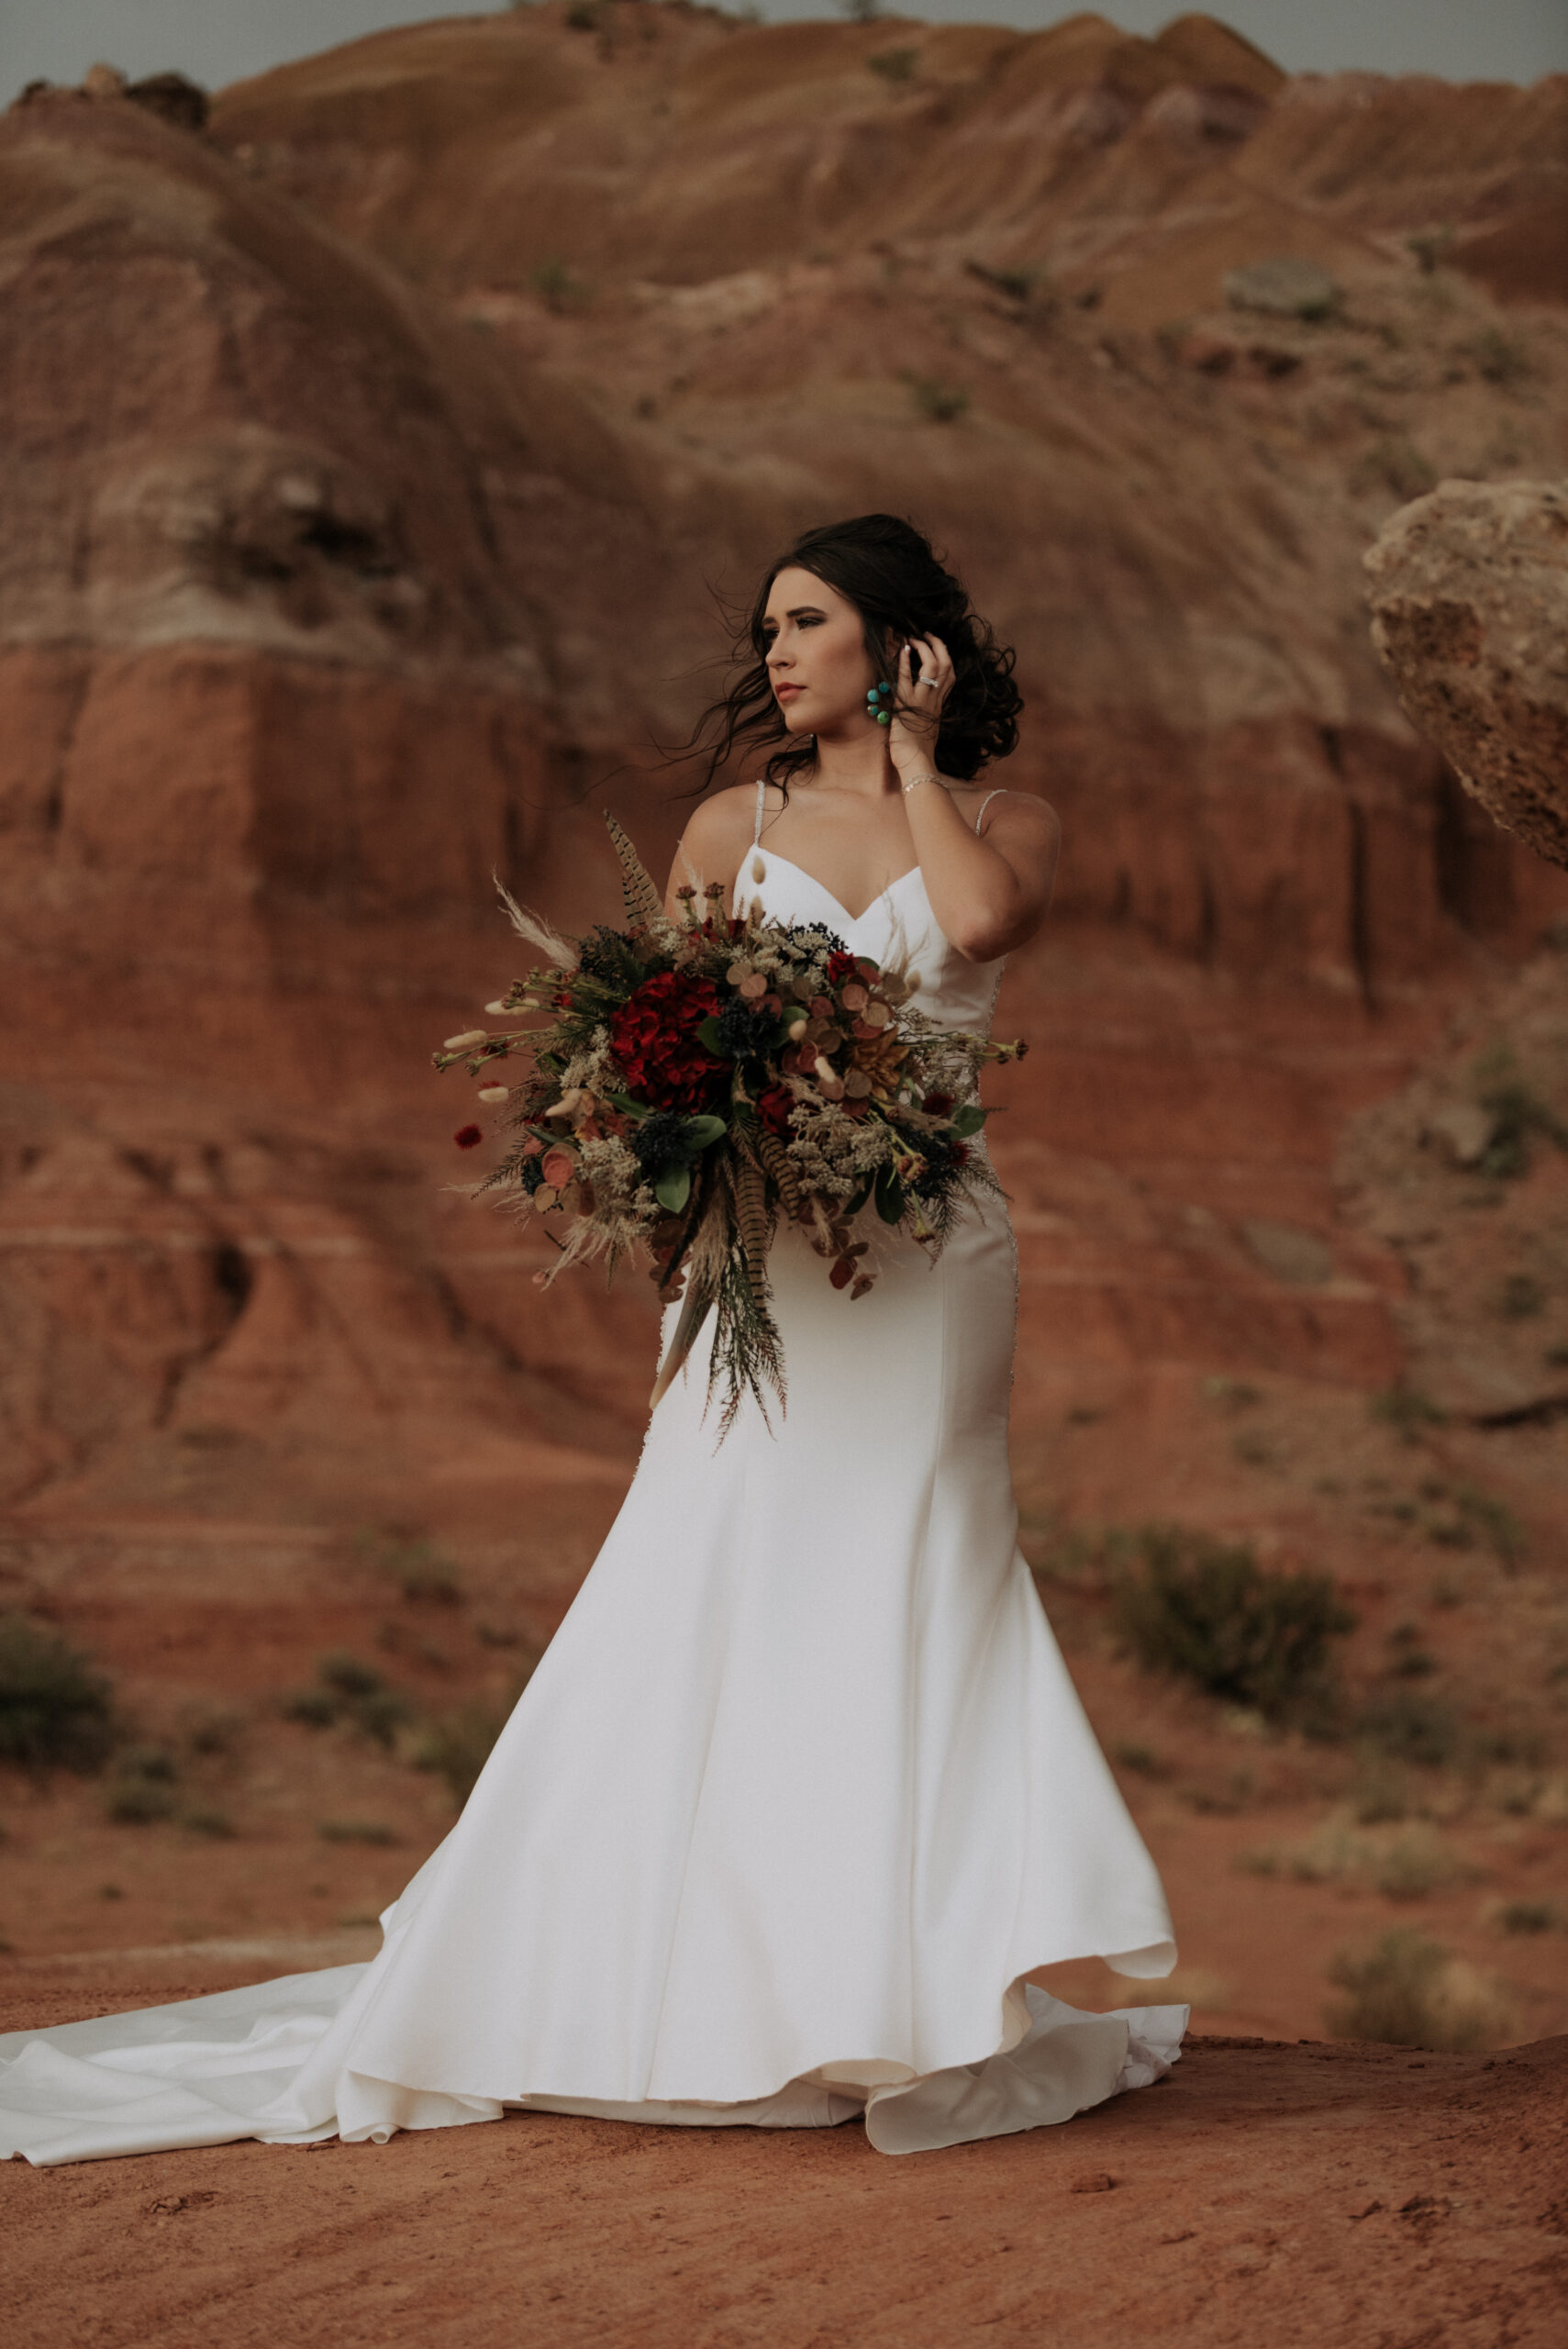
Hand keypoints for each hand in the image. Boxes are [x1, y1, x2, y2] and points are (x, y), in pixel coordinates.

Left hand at [889, 633, 953, 772]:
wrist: (917, 764)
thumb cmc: (920, 753)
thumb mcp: (929, 731)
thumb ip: (928, 717)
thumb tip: (925, 714)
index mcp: (940, 705)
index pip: (950, 675)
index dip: (945, 657)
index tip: (937, 647)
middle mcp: (934, 700)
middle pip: (945, 665)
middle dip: (937, 645)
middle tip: (925, 634)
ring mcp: (922, 700)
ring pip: (932, 666)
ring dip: (922, 648)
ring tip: (913, 638)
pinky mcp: (906, 704)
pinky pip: (908, 677)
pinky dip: (905, 661)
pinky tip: (902, 649)